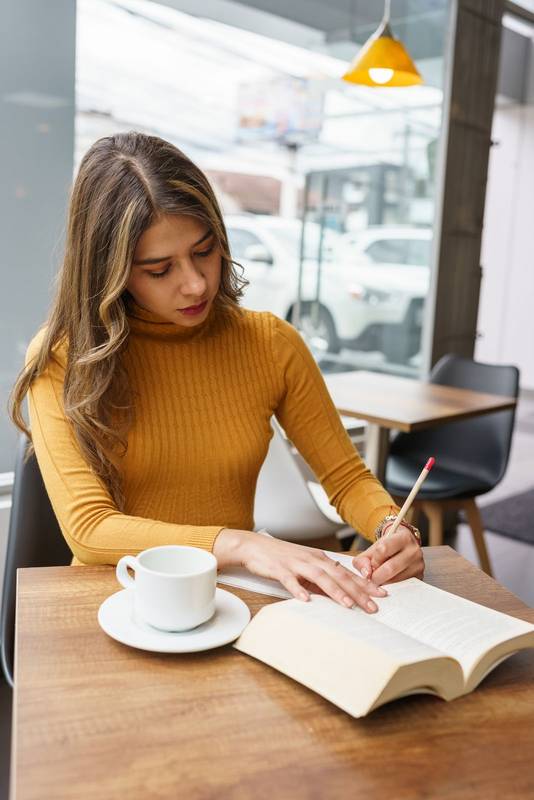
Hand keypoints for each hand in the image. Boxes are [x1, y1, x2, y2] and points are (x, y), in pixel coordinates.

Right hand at [214, 529, 387, 612]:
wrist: (254, 546)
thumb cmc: (281, 557)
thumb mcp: (306, 566)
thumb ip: (322, 580)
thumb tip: (339, 594)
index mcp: (321, 559)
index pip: (347, 572)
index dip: (365, 583)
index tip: (381, 594)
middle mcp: (312, 559)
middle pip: (339, 576)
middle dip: (358, 591)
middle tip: (372, 606)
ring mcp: (296, 563)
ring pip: (320, 577)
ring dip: (335, 591)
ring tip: (348, 604)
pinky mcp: (280, 569)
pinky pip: (290, 580)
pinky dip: (298, 590)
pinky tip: (306, 600)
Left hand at [352, 525, 423, 585]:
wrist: (403, 547)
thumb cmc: (387, 548)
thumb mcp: (373, 548)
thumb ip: (363, 560)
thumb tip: (366, 574)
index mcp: (403, 538)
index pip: (383, 549)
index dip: (374, 560)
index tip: (372, 563)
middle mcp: (414, 551)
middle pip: (390, 568)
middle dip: (376, 576)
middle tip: (372, 577)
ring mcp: (419, 565)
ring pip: (396, 580)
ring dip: (384, 583)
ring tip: (380, 579)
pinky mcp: (420, 577)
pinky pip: (402, 587)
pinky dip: (392, 587)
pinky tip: (388, 582)